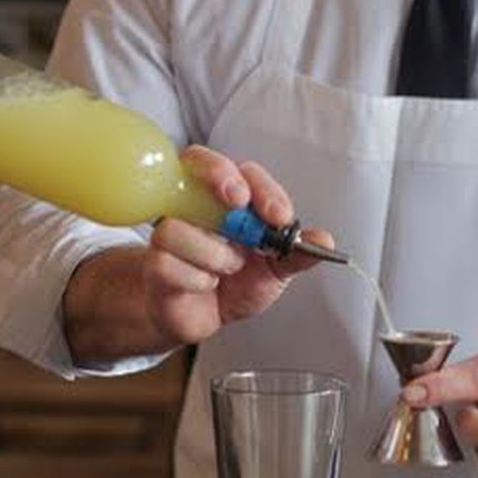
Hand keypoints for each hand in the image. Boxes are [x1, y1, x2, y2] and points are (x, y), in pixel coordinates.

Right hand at [142, 145, 332, 345]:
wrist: (205, 316)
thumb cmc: (237, 282)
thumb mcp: (276, 270)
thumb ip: (297, 253)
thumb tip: (324, 240)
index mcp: (230, 196)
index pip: (243, 170)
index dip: (260, 187)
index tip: (278, 216)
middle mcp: (197, 200)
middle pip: (198, 161)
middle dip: (222, 178)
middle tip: (239, 203)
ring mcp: (171, 227)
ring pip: (180, 225)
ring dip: (214, 254)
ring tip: (227, 270)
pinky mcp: (153, 261)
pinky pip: (167, 262)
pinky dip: (196, 279)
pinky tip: (205, 285)